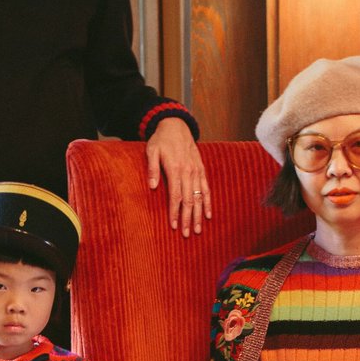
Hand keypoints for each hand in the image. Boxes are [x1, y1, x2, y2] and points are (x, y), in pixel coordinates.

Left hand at [145, 118, 211, 236]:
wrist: (176, 126)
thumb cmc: (161, 140)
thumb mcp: (152, 150)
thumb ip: (152, 168)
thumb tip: (152, 186)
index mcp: (176, 169)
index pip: (176, 196)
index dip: (175, 212)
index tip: (173, 226)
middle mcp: (188, 172)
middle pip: (189, 200)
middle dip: (187, 219)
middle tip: (186, 234)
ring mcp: (197, 172)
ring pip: (199, 197)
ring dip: (198, 215)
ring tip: (197, 230)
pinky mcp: (201, 170)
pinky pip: (206, 189)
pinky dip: (208, 202)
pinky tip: (208, 215)